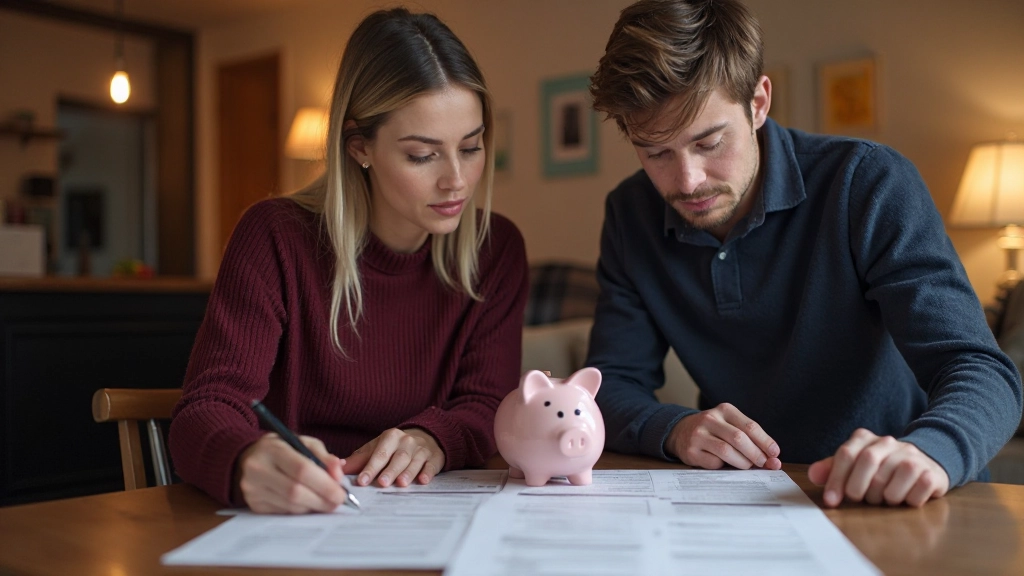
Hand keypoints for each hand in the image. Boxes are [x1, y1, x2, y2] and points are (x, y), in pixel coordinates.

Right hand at [235, 433, 348, 513]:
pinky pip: (283, 512)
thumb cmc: (283, 450)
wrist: (248, 458)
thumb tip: (338, 476)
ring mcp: (252, 489)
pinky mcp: (253, 504)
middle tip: (337, 503)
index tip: (341, 493)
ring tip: (325, 503)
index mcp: (272, 449)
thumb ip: (324, 457)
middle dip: (321, 500)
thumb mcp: (303, 443)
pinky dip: (300, 511)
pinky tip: (308, 504)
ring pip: (290, 505)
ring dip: (313, 507)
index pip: (301, 469)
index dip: (324, 484)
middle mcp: (258, 469)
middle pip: (295, 491)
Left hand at [344, 428, 445, 487]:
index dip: (370, 467)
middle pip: (397, 458)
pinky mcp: (434, 457)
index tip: (362, 481)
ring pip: (414, 461)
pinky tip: (423, 480)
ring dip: (408, 472)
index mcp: (390, 437)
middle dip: (390, 471)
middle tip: (382, 483)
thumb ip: (359, 459)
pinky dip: (427, 472)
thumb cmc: (395, 447)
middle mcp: (407, 441)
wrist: (426, 436)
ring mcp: (422, 449)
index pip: (379, 454)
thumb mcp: (377, 448)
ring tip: (401, 484)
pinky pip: (431, 465)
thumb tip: (338, 467)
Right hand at [665, 402, 781, 469]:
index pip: (750, 426)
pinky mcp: (691, 451)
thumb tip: (773, 460)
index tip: (775, 454)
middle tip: (763, 463)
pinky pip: (713, 463)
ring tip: (747, 466)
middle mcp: (710, 419)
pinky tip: (724, 464)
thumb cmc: (714, 430)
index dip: (765, 442)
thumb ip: (751, 439)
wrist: (681, 431)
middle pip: (739, 438)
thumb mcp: (730, 425)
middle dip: (755, 454)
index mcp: (724, 410)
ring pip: (726, 451)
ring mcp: (698, 435)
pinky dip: (723, 466)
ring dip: (742, 462)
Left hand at [808, 428, 949, 507]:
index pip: (846, 454)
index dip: (836, 480)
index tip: (831, 501)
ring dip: (883, 496)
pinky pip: (916, 490)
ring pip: (892, 478)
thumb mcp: (854, 466)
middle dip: (858, 486)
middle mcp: (888, 442)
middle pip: (867, 461)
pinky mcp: (931, 472)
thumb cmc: (880, 468)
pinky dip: (907, 500)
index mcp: (865, 439)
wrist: (921, 463)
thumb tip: (813, 475)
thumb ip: (832, 469)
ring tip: (883, 498)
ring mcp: (911, 456)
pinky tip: (904, 498)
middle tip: (858, 499)